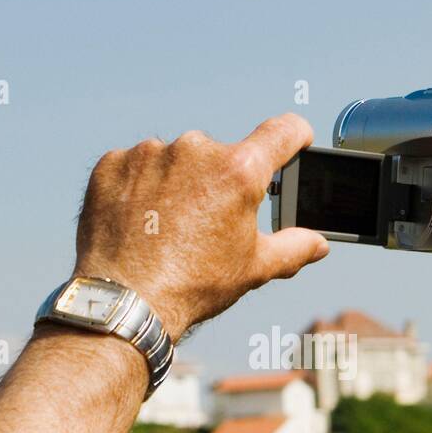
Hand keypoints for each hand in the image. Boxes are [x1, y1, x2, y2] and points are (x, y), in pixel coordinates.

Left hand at [74, 114, 328, 340]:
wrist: (126, 301)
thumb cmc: (194, 285)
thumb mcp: (255, 268)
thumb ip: (294, 248)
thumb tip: (318, 244)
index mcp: (240, 170)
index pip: (283, 131)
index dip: (295, 136)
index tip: (295, 141)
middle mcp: (196, 149)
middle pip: (222, 155)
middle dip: (220, 182)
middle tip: (208, 223)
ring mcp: (150, 153)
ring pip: (176, 160)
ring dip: (178, 183)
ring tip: (168, 227)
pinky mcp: (113, 163)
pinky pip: (136, 166)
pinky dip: (140, 187)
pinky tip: (140, 221)